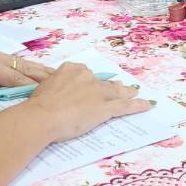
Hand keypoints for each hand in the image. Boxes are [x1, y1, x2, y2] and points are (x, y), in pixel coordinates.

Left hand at [0, 24, 53, 102]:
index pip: (16, 78)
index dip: (34, 89)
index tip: (52, 97)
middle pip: (25, 68)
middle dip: (45, 78)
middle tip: (67, 86)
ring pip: (22, 63)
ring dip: (40, 71)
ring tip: (59, 78)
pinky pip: (15, 62)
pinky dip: (29, 67)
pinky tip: (35, 71)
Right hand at [18, 62, 148, 142]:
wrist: (43, 116)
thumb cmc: (38, 104)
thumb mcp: (44, 88)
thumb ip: (54, 87)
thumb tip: (53, 91)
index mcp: (71, 70)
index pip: (84, 74)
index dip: (89, 82)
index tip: (90, 85)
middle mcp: (87, 77)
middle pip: (103, 82)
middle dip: (111, 85)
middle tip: (120, 86)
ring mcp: (98, 92)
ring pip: (117, 92)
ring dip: (127, 92)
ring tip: (135, 92)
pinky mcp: (105, 108)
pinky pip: (125, 106)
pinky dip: (137, 106)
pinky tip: (147, 105)